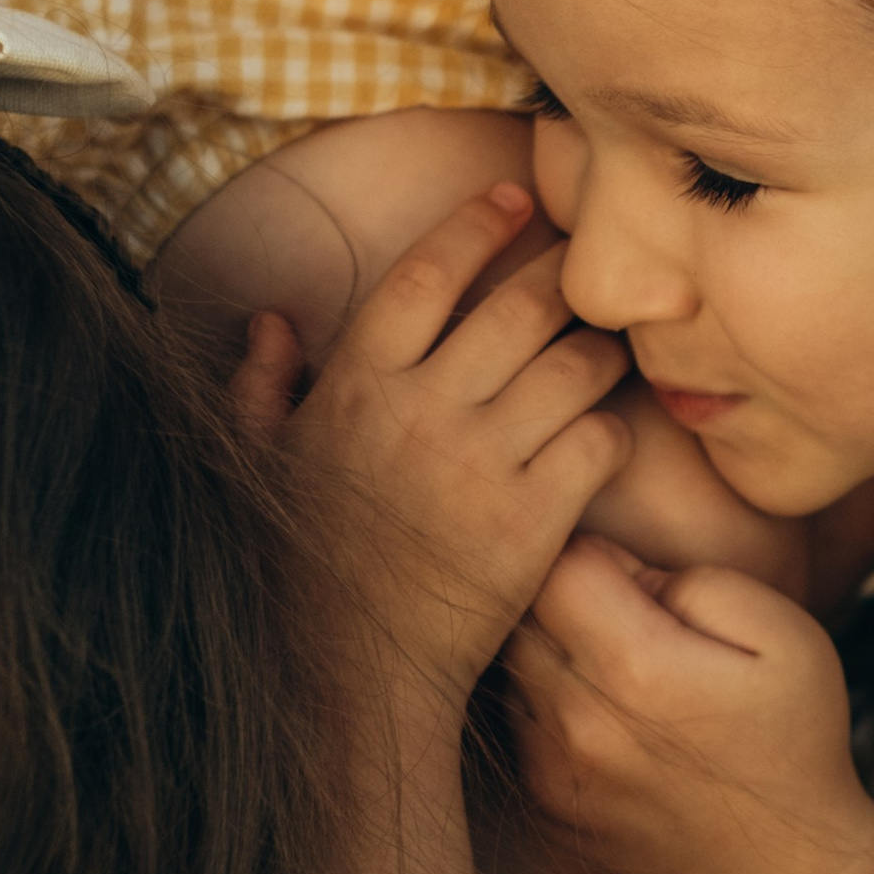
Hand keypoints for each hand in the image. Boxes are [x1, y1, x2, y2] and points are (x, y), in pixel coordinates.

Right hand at [241, 190, 632, 694]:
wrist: (354, 674)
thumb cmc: (301, 568)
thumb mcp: (261, 468)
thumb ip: (264, 387)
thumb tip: (272, 319)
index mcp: (355, 387)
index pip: (427, 273)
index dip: (477, 224)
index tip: (515, 199)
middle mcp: (421, 412)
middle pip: (520, 306)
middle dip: (563, 276)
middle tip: (587, 269)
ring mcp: (482, 464)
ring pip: (574, 366)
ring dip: (600, 348)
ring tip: (607, 347)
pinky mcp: (534, 520)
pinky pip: (600, 441)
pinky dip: (612, 428)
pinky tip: (603, 432)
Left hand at [508, 535, 873, 873]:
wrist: (785, 867)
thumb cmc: (793, 739)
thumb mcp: (782, 634)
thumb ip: (692, 581)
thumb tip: (618, 570)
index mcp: (636, 670)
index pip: (560, 567)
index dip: (596, 554)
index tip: (634, 575)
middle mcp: (578, 722)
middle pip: (522, 614)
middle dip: (563, 596)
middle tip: (623, 613)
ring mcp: (554, 769)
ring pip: (511, 666)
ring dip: (550, 648)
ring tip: (615, 663)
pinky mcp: (546, 801)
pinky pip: (519, 720)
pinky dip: (547, 701)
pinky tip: (606, 712)